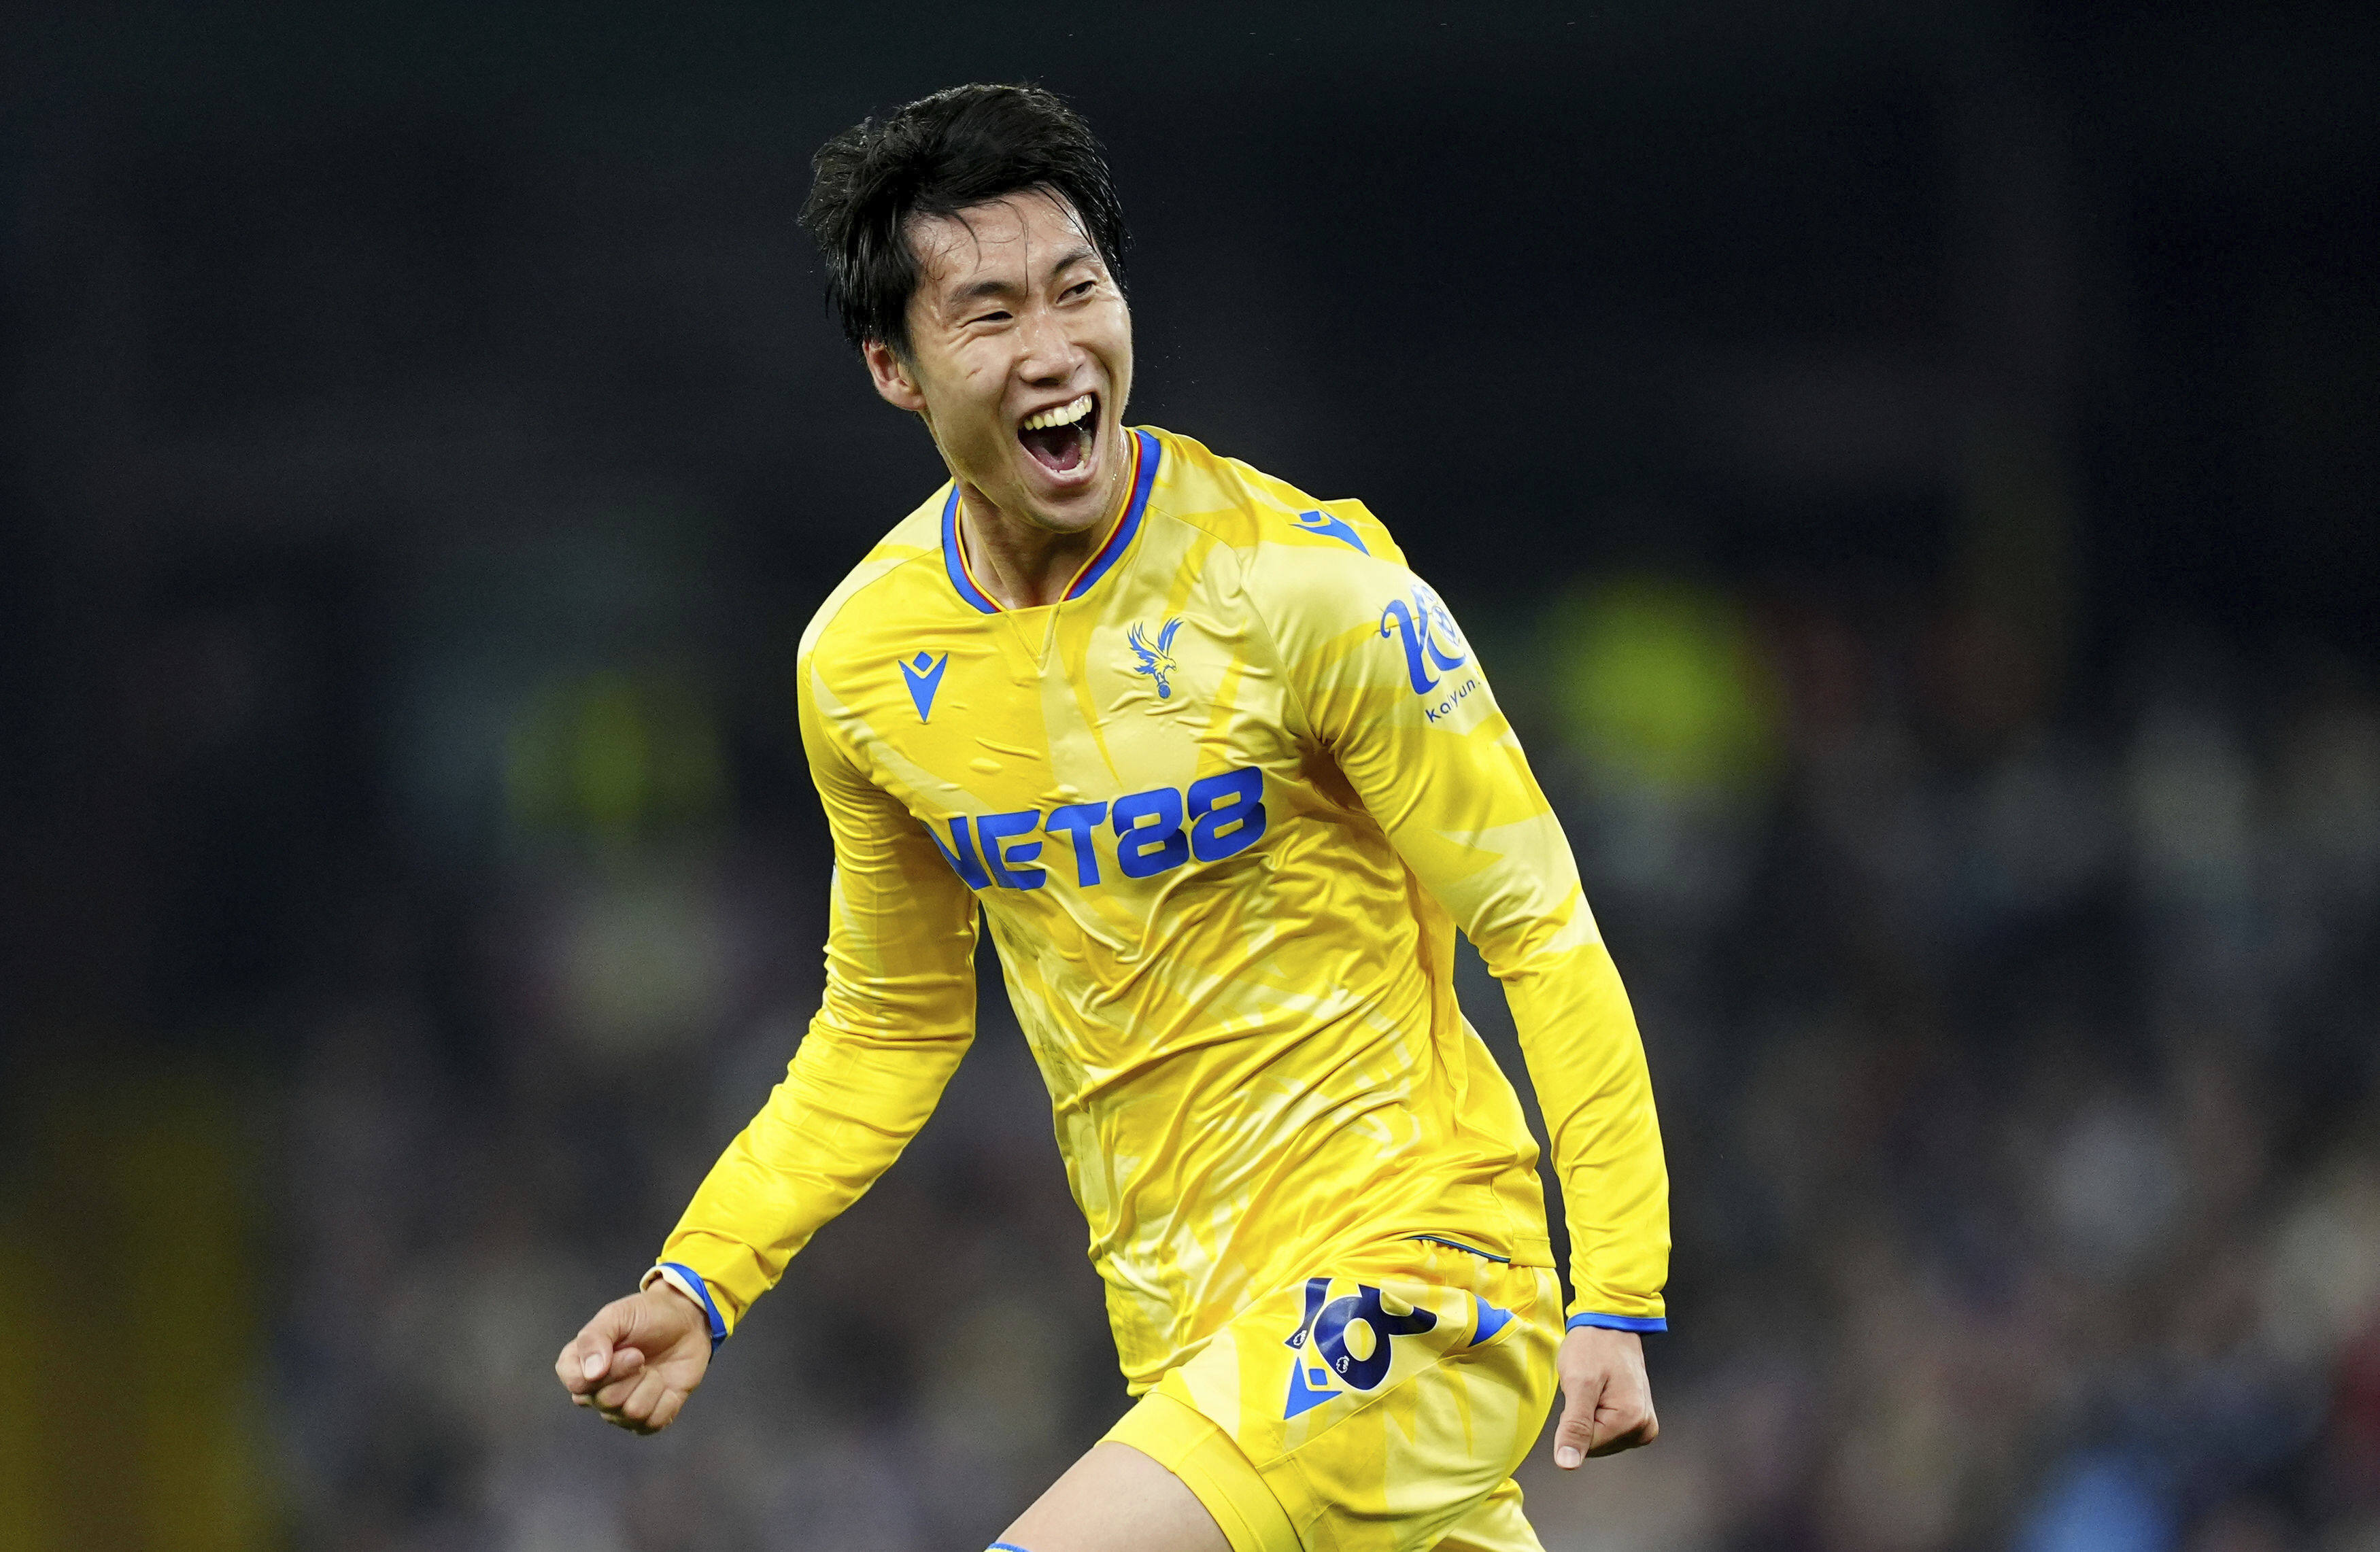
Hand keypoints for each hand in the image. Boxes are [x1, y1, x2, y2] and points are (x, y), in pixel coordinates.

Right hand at [555, 1284, 713, 1433]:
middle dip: (633, 1373)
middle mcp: (596, 1392)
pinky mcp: (648, 1418)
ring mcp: (621, 1408)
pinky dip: (667, 1401)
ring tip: (654, 1369)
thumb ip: (594, 1338)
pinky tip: (667, 1385)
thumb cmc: (647, 1315)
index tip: (630, 1349)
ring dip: (651, 1385)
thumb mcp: (617, 1315)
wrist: (686, 1322)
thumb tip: (591, 1374)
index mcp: (580, 1365)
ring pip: (632, 1413)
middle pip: (606, 1401)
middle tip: (642, 1355)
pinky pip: (653, 1424)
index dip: (607, 1371)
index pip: (577, 1384)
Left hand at [1551, 1324, 1656, 1466]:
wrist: (1610, 1324)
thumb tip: (1568, 1464)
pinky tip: (1602, 1393)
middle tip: (1587, 1388)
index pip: (1586, 1447)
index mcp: (1631, 1421)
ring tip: (1596, 1387)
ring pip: (1600, 1439)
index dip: (1572, 1421)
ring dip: (1589, 1415)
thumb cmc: (1594, 1346)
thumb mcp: (1578, 1384)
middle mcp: (1644, 1427)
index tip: (1580, 1393)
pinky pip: (1608, 1431)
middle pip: (1595, 1446)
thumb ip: (1574, 1427)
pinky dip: (1597, 1414)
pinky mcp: (1639, 1420)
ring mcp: (1644, 1424)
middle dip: (1583, 1419)